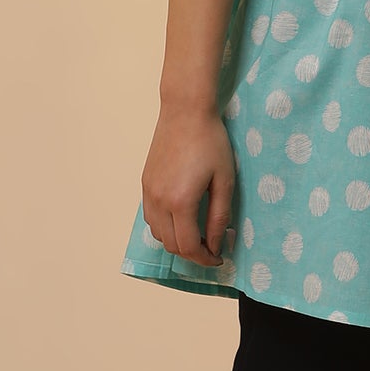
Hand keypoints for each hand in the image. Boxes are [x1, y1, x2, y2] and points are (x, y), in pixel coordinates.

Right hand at [140, 101, 235, 267]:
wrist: (185, 111)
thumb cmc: (211, 142)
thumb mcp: (224, 180)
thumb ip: (219, 215)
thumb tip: (217, 243)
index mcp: (180, 202)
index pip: (189, 247)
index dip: (205, 259)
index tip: (219, 257)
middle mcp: (159, 201)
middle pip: (171, 245)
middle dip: (193, 253)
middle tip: (212, 248)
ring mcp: (148, 192)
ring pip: (157, 234)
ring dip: (177, 241)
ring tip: (198, 233)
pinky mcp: (145, 184)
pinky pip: (150, 218)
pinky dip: (165, 227)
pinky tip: (182, 218)